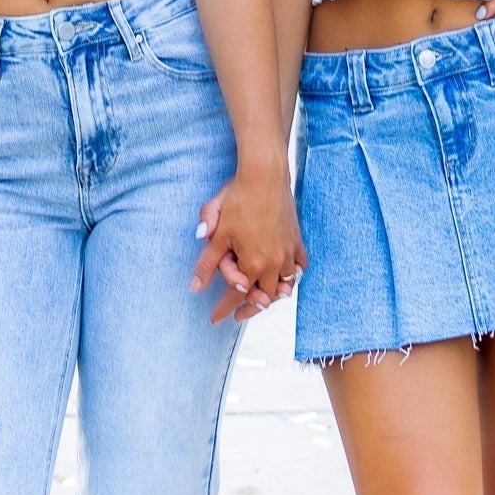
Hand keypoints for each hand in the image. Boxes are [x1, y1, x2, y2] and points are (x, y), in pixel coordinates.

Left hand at [191, 163, 307, 325]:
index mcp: (253, 263)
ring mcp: (288, 252)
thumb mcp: (217, 232)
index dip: (223, 309)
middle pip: (264, 297)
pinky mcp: (297, 240)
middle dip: (249, 308)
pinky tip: (286, 278)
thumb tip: (195, 287)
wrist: (264, 175)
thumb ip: (207, 263)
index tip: (215, 319)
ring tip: (263, 300)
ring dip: (273, 295)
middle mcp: (274, 263)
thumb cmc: (239, 199)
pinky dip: (293, 276)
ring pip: (285, 286)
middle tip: (238, 315)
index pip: (235, 295)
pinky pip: (299, 267)